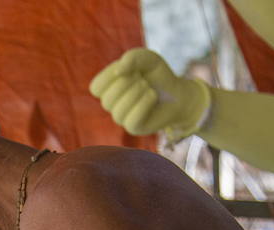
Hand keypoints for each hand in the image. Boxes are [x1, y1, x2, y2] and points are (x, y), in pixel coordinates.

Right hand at [90, 48, 210, 137]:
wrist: (178, 93)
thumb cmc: (158, 75)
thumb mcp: (147, 59)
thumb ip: (133, 57)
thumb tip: (119, 71)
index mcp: (109, 88)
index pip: (96, 88)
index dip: (109, 77)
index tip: (128, 70)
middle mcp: (112, 104)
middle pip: (107, 99)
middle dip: (128, 85)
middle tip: (143, 80)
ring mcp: (122, 117)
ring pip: (118, 111)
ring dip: (137, 94)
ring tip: (150, 89)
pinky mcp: (133, 128)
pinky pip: (131, 120)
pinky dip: (144, 104)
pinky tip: (153, 97)